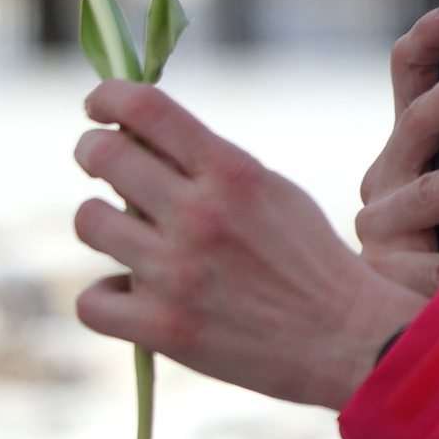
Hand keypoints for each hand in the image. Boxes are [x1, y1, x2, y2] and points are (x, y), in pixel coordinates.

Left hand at [72, 82, 424, 408]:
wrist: (350, 341)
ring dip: (101, 223)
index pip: (144, 107)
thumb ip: (212, 166)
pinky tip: (132, 296)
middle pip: (102, 155)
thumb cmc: (312, 261)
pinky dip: (106, 298)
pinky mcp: (164, 330)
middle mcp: (200, 217)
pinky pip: (91, 301)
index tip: (99, 108)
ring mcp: (176, 274)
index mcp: (232, 174)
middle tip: (102, 163)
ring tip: (127, 237)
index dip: (107, 97)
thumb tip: (139, 141)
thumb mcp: (275, 192)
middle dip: (93, 151)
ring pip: (89, 222)